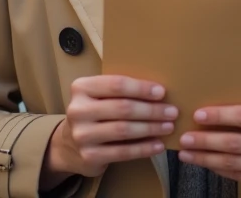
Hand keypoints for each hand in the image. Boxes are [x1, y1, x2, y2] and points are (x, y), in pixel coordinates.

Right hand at [41, 76, 176, 188]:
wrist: (69, 145)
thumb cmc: (94, 113)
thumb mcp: (99, 96)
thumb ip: (120, 91)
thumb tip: (159, 91)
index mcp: (81, 88)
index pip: (116, 84)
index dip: (141, 88)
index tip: (162, 92)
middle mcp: (78, 110)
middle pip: (123, 108)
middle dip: (151, 110)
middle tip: (172, 112)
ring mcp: (82, 135)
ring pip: (124, 130)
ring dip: (151, 128)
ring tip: (168, 127)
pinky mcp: (89, 156)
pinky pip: (123, 152)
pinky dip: (143, 148)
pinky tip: (158, 145)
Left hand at [177, 105, 240, 192]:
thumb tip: (216, 110)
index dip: (220, 116)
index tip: (199, 115)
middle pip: (236, 143)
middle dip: (206, 141)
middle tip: (184, 137)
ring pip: (235, 163)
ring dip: (207, 158)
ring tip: (187, 153)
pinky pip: (240, 176)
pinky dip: (220, 170)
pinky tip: (206, 163)